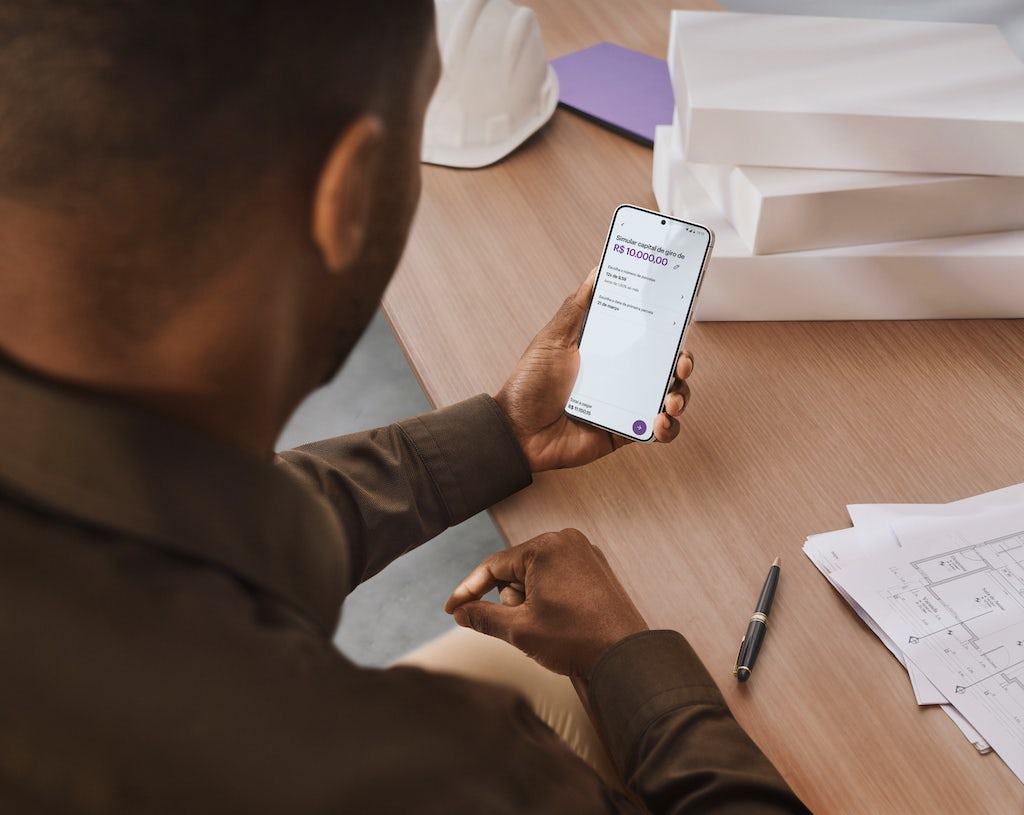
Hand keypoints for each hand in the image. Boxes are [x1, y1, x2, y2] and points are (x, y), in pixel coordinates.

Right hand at [444, 529, 647, 676]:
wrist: (625, 656)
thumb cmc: (576, 640)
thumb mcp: (519, 630)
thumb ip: (483, 617)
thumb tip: (462, 613)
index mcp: (545, 547)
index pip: (493, 565)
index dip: (468, 590)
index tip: (452, 609)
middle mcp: (566, 540)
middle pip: (515, 570)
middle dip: (512, 600)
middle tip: (529, 626)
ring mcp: (584, 552)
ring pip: (536, 575)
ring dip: (531, 601)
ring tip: (551, 625)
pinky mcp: (595, 567)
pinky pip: (558, 577)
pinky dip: (550, 597)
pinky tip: (561, 620)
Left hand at [494, 271, 693, 472]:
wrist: (518, 431)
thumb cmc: (530, 384)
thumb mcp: (552, 339)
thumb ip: (577, 307)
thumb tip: (597, 271)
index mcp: (609, 351)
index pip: (648, 336)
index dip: (669, 330)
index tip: (680, 322)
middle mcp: (622, 376)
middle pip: (668, 366)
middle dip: (684, 363)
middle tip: (681, 363)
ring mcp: (626, 405)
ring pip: (670, 398)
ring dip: (680, 396)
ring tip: (671, 399)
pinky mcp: (625, 432)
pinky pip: (659, 432)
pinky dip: (667, 428)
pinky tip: (658, 422)